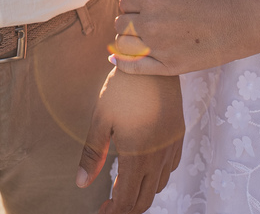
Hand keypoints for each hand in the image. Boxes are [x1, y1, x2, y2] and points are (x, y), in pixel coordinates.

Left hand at [77, 70, 183, 213]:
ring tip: (122, 188)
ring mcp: (172, 146)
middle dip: (126, 209)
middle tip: (108, 206)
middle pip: (145, 199)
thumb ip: (92, 155)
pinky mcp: (178, 135)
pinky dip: (156, 177)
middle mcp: (159, 156)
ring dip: (141, 193)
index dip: (113, 212)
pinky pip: (170, 168)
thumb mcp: (101, 120)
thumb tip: (80, 183)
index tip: (100, 211)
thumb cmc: (122, 89)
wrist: (152, 60)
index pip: (127, 201)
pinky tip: (142, 168)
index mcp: (138, 155)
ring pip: (159, 185)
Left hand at [111, 0, 238, 76]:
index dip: (131, 4)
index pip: (125, 2)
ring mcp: (157, 48)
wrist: (233, 27)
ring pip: (122, 45)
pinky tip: (116, 59)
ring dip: (125, 40)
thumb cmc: (207, 1)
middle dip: (127, 21)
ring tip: (136, 38)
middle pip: (120, 23)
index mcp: (153, 2)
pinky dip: (121, 63)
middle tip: (140, 23)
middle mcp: (151, 25)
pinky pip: (132, 68)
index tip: (141, 7)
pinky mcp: (165, 66)